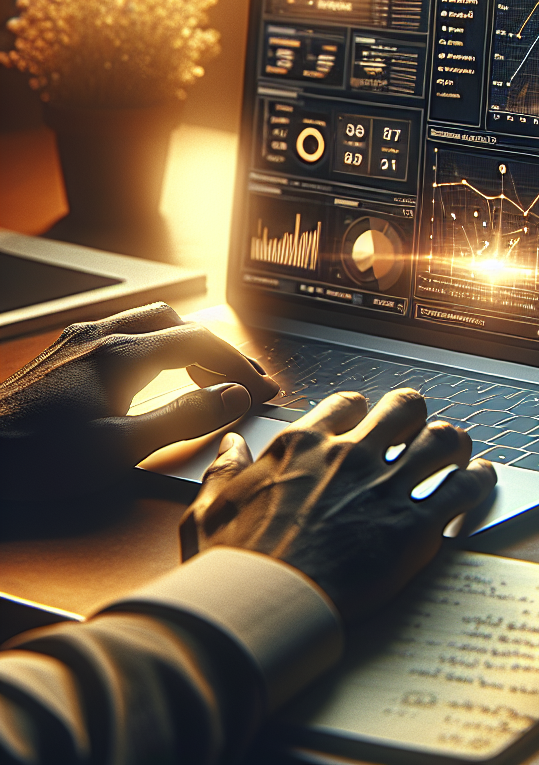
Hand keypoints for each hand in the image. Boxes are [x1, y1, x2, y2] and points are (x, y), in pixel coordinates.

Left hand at [0, 303, 278, 499]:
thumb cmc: (36, 458)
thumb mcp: (120, 448)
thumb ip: (183, 418)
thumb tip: (232, 397)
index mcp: (120, 354)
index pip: (199, 343)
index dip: (238, 364)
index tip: (261, 389)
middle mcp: (100, 337)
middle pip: (178, 323)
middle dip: (217, 349)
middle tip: (243, 379)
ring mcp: (78, 343)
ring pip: (149, 322)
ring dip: (187, 344)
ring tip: (208, 375)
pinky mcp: (62, 356)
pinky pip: (123, 333)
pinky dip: (157, 346)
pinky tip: (156, 372)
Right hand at [180, 389, 496, 619]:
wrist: (261, 609)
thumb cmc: (232, 567)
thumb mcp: (208, 511)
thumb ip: (224, 471)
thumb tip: (231, 445)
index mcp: (302, 446)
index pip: (347, 404)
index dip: (362, 412)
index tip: (367, 424)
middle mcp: (350, 455)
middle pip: (404, 406)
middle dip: (416, 416)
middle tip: (420, 433)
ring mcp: (385, 487)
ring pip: (442, 438)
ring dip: (454, 443)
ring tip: (459, 452)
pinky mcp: (414, 526)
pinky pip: (462, 488)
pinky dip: (478, 480)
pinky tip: (480, 480)